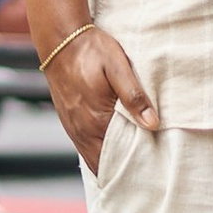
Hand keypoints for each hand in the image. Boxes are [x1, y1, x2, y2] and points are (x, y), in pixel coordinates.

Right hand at [46, 22, 159, 175]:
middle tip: (145, 173)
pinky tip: (112, 149)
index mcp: (96, 120)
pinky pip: (84, 148)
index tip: (151, 171)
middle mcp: (81, 130)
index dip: (133, 168)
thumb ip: (134, 97)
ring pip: (92, 158)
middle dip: (123, 170)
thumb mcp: (118, 67)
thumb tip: (152, 124)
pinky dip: (98, 153)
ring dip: (110, 163)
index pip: (116, 158)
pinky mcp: (69, 121)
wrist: (60, 39)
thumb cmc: (91, 50)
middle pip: (103, 165)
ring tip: (132, 165)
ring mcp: (73, 127)